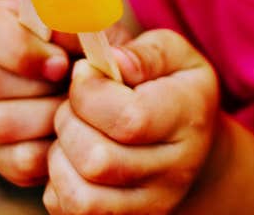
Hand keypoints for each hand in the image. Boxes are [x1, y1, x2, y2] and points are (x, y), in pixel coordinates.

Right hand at [0, 0, 76, 185]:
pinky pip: (17, 160)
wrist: (102, 88)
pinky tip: (72, 134)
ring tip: (77, 109)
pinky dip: (52, 150)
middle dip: (42, 88)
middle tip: (75, 88)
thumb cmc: (91, 46)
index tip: (62, 62)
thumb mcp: (90, 25)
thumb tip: (72, 33)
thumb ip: (79, 23)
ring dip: (48, 118)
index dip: (24, 49)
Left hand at [46, 28, 220, 214]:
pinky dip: (59, 184)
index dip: (89, 93)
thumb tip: (112, 61)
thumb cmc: (174, 89)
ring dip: (60, 159)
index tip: (84, 73)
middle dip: (69, 123)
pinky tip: (73, 158)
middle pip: (97, 161)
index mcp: (188, 119)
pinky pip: (71, 212)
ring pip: (81, 197)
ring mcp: (151, 205)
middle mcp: (174, 171)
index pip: (128, 119)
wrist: (194, 146)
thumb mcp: (174, 55)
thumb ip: (145, 53)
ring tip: (72, 133)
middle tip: (74, 104)